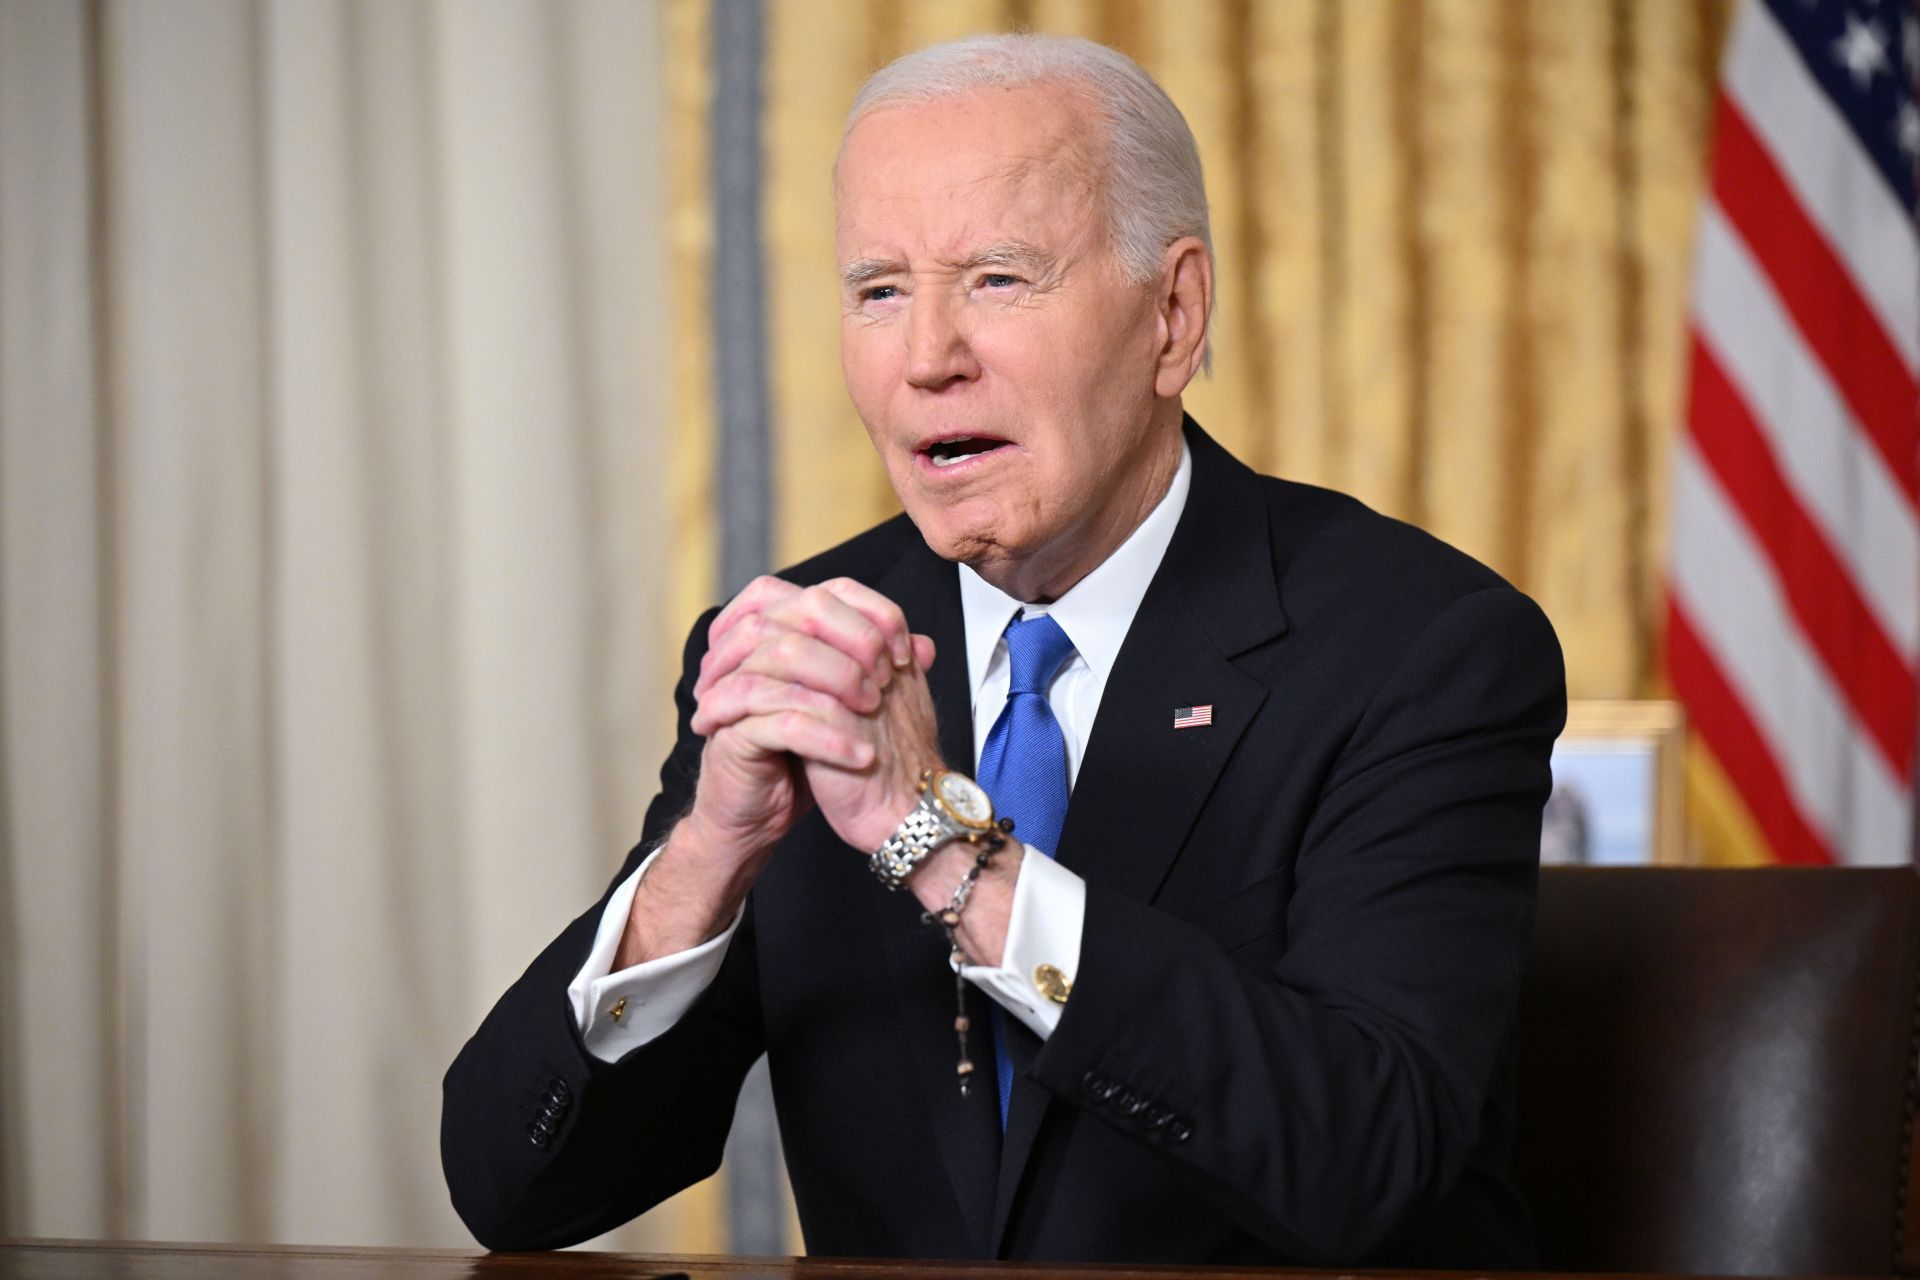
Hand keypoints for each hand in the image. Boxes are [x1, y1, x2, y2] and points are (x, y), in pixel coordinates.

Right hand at [620, 575, 922, 963]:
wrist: (760, 816)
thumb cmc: (802, 759)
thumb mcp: (848, 710)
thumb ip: (879, 673)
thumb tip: (923, 645)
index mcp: (777, 638)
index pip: (819, 592)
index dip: (867, 612)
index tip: (903, 651)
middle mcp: (748, 655)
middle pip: (796, 612)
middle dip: (852, 640)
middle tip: (887, 678)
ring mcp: (732, 690)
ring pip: (779, 658)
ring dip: (836, 680)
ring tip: (873, 709)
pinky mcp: (728, 733)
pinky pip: (774, 721)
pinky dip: (823, 735)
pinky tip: (858, 754)